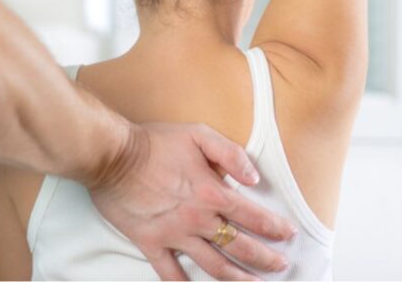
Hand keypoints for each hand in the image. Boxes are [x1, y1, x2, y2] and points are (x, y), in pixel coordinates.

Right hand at [90, 123, 295, 280]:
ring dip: (237, 278)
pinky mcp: (151, 243)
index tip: (288, 235)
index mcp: (212, 193)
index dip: (274, 228)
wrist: (112, 156)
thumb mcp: (198, 134)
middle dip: (265, 259)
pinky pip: (170, 273)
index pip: (253, 216)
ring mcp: (175, 235)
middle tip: (280, 266)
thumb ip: (230, 154)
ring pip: (214, 265)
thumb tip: (254, 178)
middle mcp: (198, 219)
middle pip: (239, 246)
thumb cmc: (154, 142)